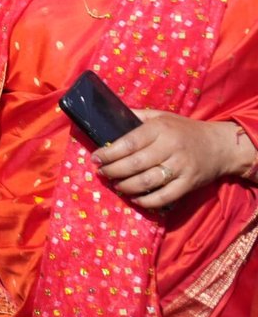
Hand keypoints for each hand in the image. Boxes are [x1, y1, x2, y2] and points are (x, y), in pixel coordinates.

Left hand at [94, 111, 248, 209]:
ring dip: (127, 186)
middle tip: (101, 172)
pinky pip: (165, 197)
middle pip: (135, 164)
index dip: (109, 153)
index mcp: (161, 129)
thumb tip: (108, 115)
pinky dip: (147, 201)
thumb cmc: (184, 130)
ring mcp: (181, 167)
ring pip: (148, 182)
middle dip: (113, 170)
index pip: (129, 142)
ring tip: (115, 185)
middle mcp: (171, 147)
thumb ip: (137, 116)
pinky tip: (135, 199)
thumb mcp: (161, 116)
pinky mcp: (189, 184)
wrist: (220, 146)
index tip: (96, 158)